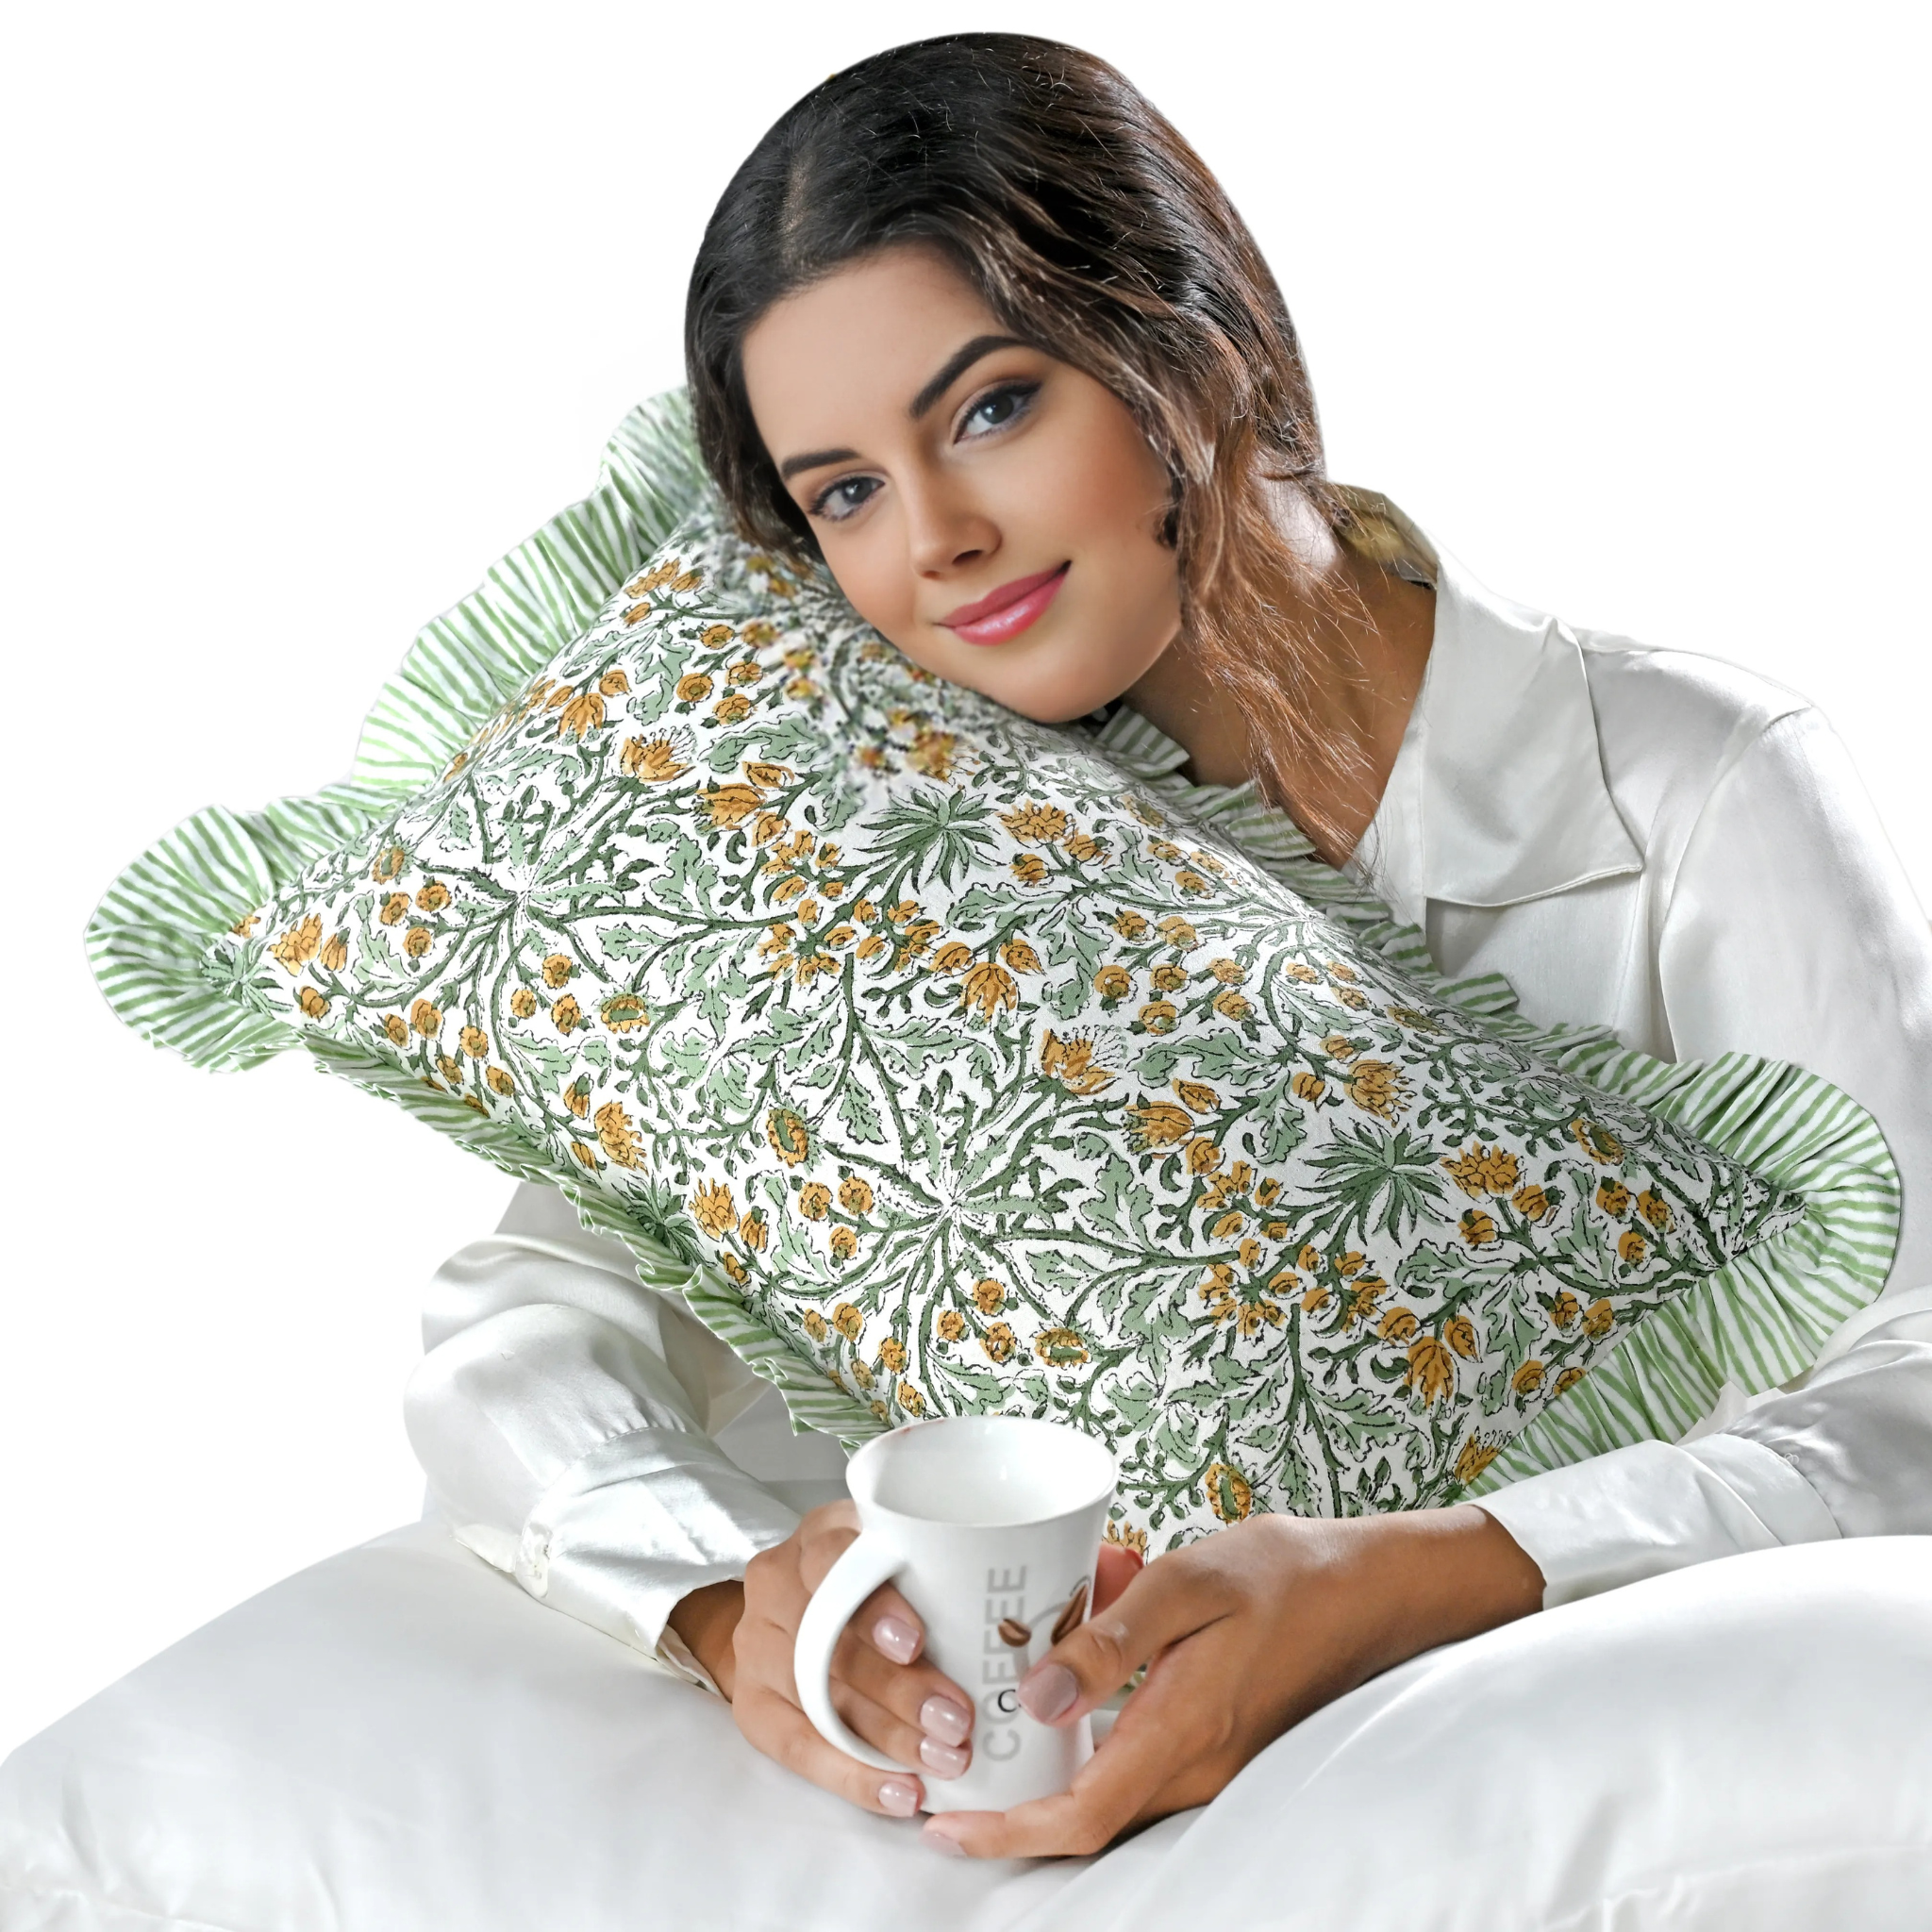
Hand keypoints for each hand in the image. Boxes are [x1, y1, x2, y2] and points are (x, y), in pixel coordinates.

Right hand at [670, 1501, 978, 1817]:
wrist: (787, 1616)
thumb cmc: (866, 1584)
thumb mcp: (896, 1558)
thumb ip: (934, 1573)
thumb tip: (1012, 1623)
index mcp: (820, 1536)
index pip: (834, 1560)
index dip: (875, 1606)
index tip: (918, 1642)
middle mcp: (777, 1583)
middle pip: (832, 1642)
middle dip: (900, 1690)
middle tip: (957, 1722)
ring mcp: (757, 1644)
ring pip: (820, 1698)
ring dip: (887, 1738)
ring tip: (943, 1761)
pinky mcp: (751, 1701)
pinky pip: (798, 1748)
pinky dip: (852, 1775)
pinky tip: (899, 1792)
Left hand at [920, 1504, 1543, 1858]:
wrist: (1372, 1589)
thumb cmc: (1285, 1574)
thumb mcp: (1190, 1583)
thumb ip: (1111, 1641)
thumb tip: (1037, 1697)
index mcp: (1185, 1730)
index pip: (1082, 1816)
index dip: (1008, 1834)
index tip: (946, 1827)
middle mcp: (1198, 1767)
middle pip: (1087, 1818)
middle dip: (1012, 1810)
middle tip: (945, 1774)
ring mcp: (1213, 1764)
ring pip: (1111, 1791)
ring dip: (1047, 1776)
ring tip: (986, 1731)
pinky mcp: (1218, 1745)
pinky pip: (1138, 1764)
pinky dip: (1088, 1747)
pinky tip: (1060, 1691)